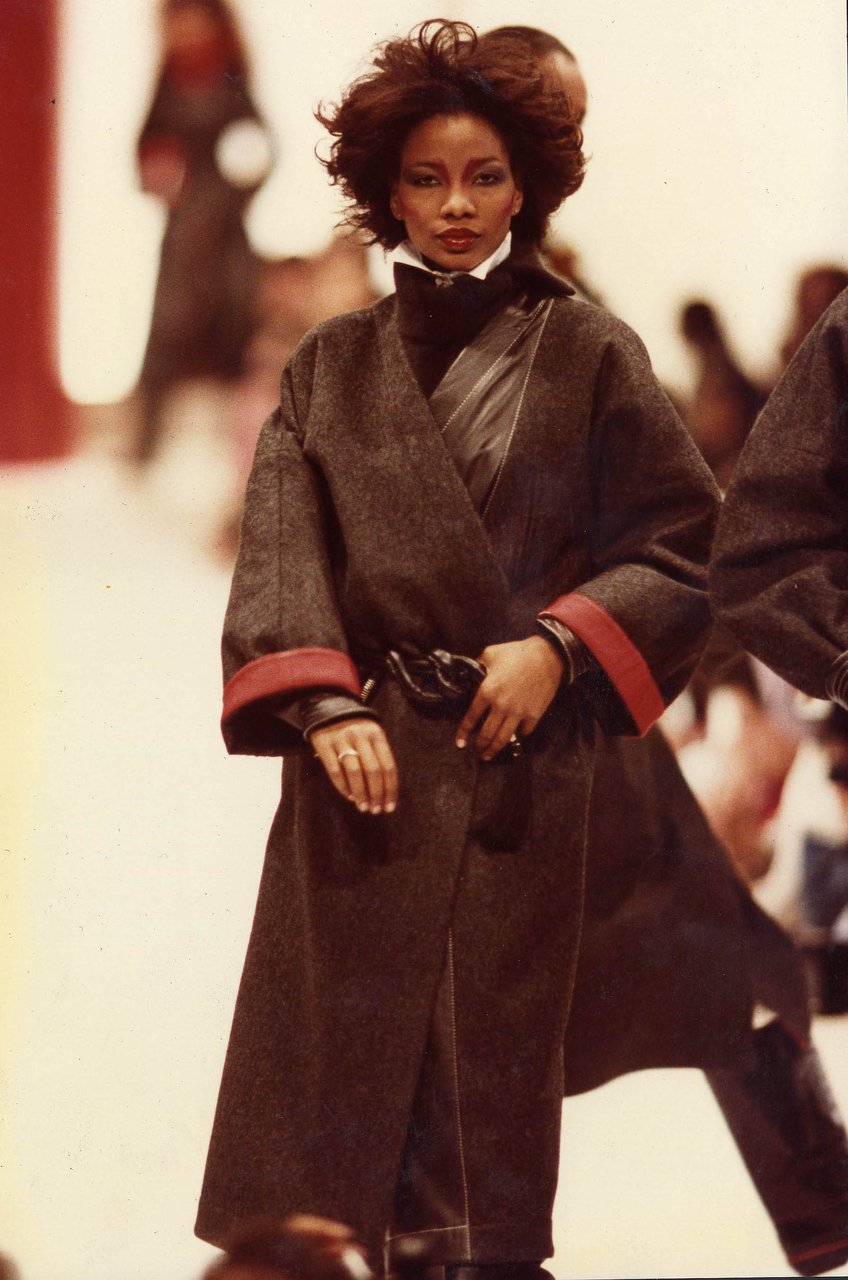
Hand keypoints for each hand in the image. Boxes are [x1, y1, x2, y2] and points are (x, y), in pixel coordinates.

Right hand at [310, 718, 398, 814]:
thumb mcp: (371, 734)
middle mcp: (360, 736)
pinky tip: (350, 796)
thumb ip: (379, 756)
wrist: (327, 705)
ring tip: (363, 807)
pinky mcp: (323, 744)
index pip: (388, 766)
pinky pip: (335, 771)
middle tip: (376, 810)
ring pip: (354, 772)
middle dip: (376, 794)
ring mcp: (341, 739)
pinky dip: (343, 787)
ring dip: (361, 794)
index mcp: (376, 734)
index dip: (390, 789)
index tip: (390, 806)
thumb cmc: (355, 727)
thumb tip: (385, 790)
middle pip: (373, 771)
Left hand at [456, 636, 564, 759]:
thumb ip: (478, 665)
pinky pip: (523, 732)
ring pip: (503, 738)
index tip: (460, 742)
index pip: (470, 718)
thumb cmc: (517, 653)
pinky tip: (514, 737)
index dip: (463, 732)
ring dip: (494, 749)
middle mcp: (500, 705)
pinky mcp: (533, 714)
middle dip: (479, 746)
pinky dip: (518, 736)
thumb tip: (470, 673)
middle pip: (486, 734)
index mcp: (487, 691)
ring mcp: (518, 712)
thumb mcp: (490, 653)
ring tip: (488, 755)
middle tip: (477, 750)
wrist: (547, 656)